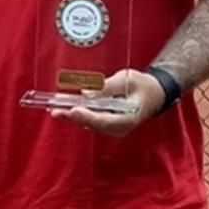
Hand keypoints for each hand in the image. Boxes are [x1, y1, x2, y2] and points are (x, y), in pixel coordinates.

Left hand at [49, 68, 165, 137]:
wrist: (152, 93)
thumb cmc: (142, 86)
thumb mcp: (127, 80)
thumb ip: (107, 87)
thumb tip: (87, 93)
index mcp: (129, 118)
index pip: (105, 120)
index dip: (88, 116)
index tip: (74, 110)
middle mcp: (120, 127)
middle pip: (94, 124)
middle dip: (74, 117)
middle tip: (56, 111)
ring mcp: (113, 128)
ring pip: (90, 123)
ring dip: (72, 116)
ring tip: (55, 109)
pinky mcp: (106, 124)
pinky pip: (90, 120)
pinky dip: (78, 114)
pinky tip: (64, 108)